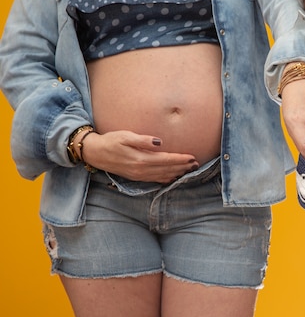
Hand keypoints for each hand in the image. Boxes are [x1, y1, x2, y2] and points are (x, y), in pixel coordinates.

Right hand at [80, 130, 198, 182]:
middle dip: (183, 167)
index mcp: (140, 159)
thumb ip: (143, 140)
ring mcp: (139, 176)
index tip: (192, 157)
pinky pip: (156, 180)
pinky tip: (174, 177)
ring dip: (177, 173)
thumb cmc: (111, 141)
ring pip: (163, 176)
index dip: (180, 159)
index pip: (166, 160)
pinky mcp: (136, 177)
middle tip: (197, 164)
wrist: (95, 153)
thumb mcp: (125, 136)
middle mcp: (141, 170)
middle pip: (167, 169)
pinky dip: (167, 179)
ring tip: (190, 169)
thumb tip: (159, 142)